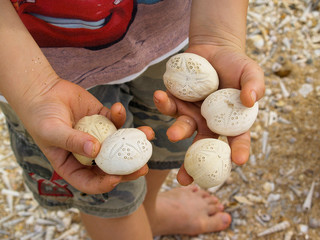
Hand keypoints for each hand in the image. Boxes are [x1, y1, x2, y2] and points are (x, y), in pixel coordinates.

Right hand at [20, 79, 153, 193]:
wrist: (42, 91)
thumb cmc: (40, 115)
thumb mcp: (51, 131)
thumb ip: (72, 141)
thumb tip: (95, 151)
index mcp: (72, 165)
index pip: (89, 182)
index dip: (103, 184)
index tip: (116, 179)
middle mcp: (88, 154)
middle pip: (110, 167)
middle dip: (128, 169)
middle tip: (143, 167)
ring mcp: (97, 137)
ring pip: (119, 144)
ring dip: (134, 141)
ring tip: (147, 134)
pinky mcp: (103, 120)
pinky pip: (115, 121)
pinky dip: (120, 116)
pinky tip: (118, 108)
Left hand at [154, 45, 264, 185]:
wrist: (214, 49)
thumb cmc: (235, 64)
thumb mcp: (251, 71)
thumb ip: (254, 85)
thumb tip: (251, 100)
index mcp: (230, 121)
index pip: (236, 139)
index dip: (238, 150)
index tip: (238, 161)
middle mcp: (209, 121)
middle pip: (202, 145)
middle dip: (192, 164)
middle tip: (185, 179)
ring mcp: (191, 111)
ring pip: (183, 127)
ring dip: (178, 132)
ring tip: (173, 136)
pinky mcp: (177, 100)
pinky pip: (169, 105)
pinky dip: (164, 103)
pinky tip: (160, 96)